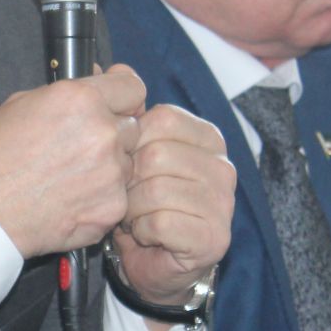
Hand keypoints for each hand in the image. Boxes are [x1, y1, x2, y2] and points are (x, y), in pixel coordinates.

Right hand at [0, 66, 145, 258]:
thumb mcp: (21, 104)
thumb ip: (68, 94)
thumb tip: (96, 81)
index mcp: (81, 100)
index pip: (132, 87)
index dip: (124, 96)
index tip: (121, 103)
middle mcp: (102, 132)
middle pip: (132, 127)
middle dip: (112, 135)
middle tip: (80, 150)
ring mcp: (111, 171)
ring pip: (126, 163)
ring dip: (107, 168)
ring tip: (69, 178)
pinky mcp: (112, 206)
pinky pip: (118, 195)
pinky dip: (100, 198)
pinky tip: (71, 199)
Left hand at [108, 102, 233, 306]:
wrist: (152, 263)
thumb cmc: (139, 204)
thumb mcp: (128, 152)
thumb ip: (123, 109)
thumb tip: (107, 68)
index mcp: (206, 138)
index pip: (161, 118)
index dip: (130, 142)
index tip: (126, 163)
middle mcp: (222, 166)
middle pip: (155, 153)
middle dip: (127, 180)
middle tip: (128, 197)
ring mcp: (223, 203)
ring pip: (154, 188)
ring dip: (132, 208)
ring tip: (136, 217)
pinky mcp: (214, 237)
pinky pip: (160, 221)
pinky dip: (142, 231)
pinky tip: (146, 235)